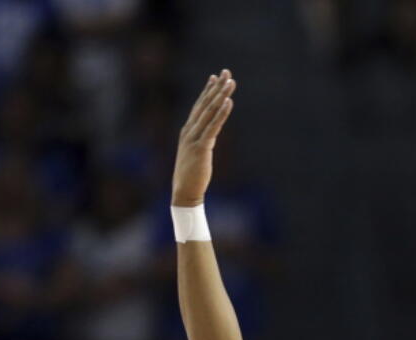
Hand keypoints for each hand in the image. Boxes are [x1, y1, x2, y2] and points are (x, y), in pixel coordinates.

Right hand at [172, 69, 236, 206]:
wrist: (184, 192)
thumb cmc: (191, 176)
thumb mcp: (196, 154)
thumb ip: (201, 141)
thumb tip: (208, 136)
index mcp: (187, 131)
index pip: (199, 106)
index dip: (207, 90)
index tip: (215, 76)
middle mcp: (189, 131)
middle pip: (205, 104)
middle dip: (216, 87)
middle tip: (226, 72)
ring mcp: (194, 138)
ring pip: (209, 112)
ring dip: (221, 95)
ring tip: (231, 82)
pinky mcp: (201, 147)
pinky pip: (213, 127)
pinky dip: (221, 113)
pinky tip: (228, 102)